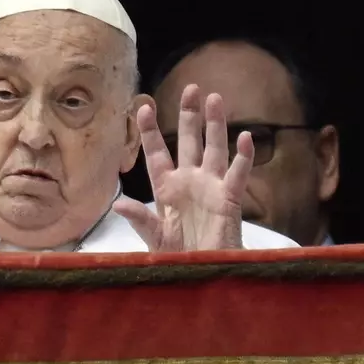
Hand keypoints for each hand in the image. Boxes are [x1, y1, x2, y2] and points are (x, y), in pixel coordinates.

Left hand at [113, 84, 253, 251]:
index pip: (156, 153)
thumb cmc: (177, 257)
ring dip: (216, 125)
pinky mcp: (230, 200)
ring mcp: (210, 188)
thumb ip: (139, 218)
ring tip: (215, 98)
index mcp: (166, 188)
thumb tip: (118, 202)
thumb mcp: (154, 237)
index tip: (142, 107)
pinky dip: (243, 158)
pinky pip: (238, 175)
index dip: (150, 131)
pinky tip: (245, 138)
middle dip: (189, 115)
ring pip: (214, 149)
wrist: (202, 274)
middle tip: (191, 88)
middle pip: (189, 141)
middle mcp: (188, 182)